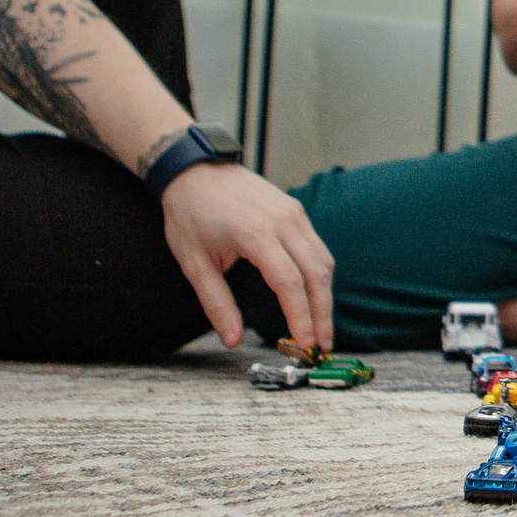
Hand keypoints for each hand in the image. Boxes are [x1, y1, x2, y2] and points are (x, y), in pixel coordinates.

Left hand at [160, 162, 335, 351]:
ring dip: (325, 297)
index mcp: (254, 234)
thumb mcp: (194, 263)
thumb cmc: (191, 214)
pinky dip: (320, 275)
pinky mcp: (296, 211)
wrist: (195, 171)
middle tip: (321, 345)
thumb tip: (232, 339)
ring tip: (321, 326)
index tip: (304, 343)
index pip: (290, 283)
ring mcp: (293, 213)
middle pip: (316, 275)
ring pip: (323, 261)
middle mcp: (282, 222)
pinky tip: (315, 296)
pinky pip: (317, 247)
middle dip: (321, 314)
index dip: (301, 317)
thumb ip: (216, 303)